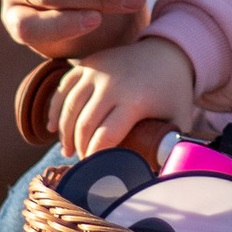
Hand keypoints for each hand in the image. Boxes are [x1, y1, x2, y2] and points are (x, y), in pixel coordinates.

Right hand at [59, 37, 198, 157]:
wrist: (167, 52)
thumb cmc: (172, 93)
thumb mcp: (179, 119)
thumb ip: (171, 148)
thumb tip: (158, 179)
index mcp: (134, 100)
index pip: (105, 137)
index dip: (96, 157)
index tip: (96, 169)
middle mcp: (112, 83)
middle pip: (83, 125)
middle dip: (80, 149)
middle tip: (84, 163)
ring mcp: (97, 71)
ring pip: (68, 107)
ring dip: (64, 133)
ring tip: (68, 151)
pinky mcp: (87, 64)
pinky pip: (63, 89)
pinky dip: (54, 109)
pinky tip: (52, 127)